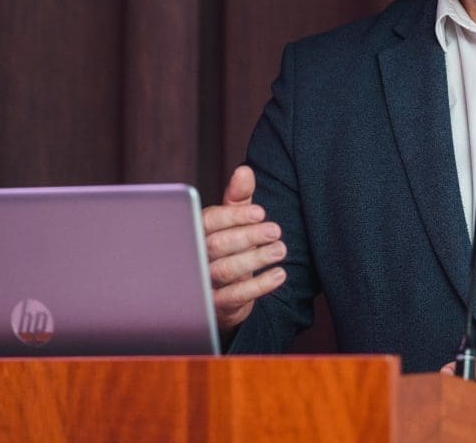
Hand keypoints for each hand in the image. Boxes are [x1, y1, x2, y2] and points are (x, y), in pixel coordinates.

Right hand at [201, 165, 286, 332]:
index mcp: (195, 231)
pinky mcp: (215, 306)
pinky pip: (235, 297)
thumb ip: (238, 196)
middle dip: (249, 236)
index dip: (235, 216)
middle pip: (217, 245)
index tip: (261, 213)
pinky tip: (280, 274)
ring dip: (256, 258)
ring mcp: (202, 283)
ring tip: (281, 249)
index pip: (208, 220)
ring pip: (225, 270)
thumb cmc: (228, 245)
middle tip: (276, 230)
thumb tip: (245, 170)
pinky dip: (260, 285)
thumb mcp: (233, 219)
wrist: (223, 291)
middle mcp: (195, 257)